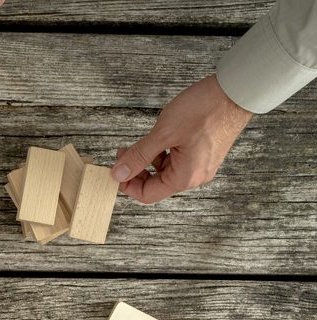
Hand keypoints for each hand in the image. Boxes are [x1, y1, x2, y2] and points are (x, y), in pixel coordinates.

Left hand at [111, 74, 252, 202]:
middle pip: (156, 184)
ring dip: (148, 161)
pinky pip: (177, 161)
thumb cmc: (205, 110)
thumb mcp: (164, 133)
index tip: (116, 170)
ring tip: (139, 144)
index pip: (148, 195)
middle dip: (136, 171)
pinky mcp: (204, 152)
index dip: (128, 185)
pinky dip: (162, 153)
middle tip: (124, 153)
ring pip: (166, 171)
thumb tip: (119, 173)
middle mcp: (195, 175)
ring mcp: (201, 164)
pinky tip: (157, 140)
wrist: (236, 91)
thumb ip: (139, 156)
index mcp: (185, 177)